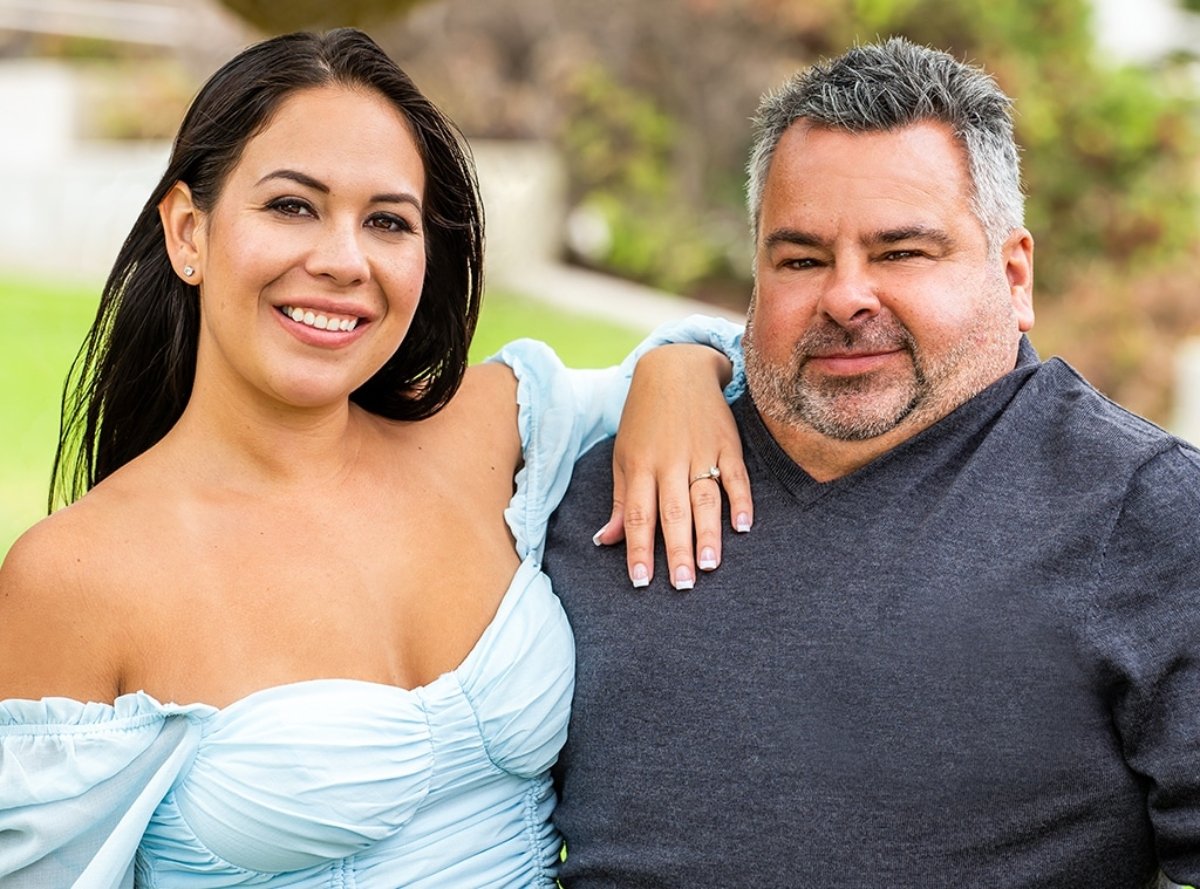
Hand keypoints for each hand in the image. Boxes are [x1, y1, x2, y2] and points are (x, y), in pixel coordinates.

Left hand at [595, 344, 752, 588]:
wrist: (675, 368)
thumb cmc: (644, 419)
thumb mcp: (624, 456)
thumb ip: (622, 501)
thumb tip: (606, 541)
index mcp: (640, 466)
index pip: (638, 516)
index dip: (639, 549)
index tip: (641, 581)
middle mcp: (670, 461)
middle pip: (673, 512)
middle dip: (677, 550)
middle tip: (682, 585)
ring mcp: (701, 451)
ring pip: (704, 498)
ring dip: (708, 532)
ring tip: (709, 565)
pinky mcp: (727, 443)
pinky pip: (736, 475)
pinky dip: (741, 500)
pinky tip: (744, 526)